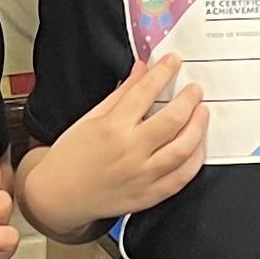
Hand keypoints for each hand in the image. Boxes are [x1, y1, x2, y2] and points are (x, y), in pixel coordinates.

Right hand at [20, 51, 209, 235]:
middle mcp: (129, 152)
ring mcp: (141, 176)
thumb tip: (142, 70)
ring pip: (182, 150)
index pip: (145, 92)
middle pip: (171, 120)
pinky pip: (180, 178)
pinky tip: (197, 146)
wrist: (58, 197)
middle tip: (195, 89)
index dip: (163, 72)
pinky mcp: (148, 196)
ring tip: (202, 112)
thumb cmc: (69, 157)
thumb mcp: (90, 118)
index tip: (173, 62)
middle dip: (188, 99)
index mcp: (111, 128)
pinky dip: (194, 161)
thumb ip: (121, 94)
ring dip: (197, 127)